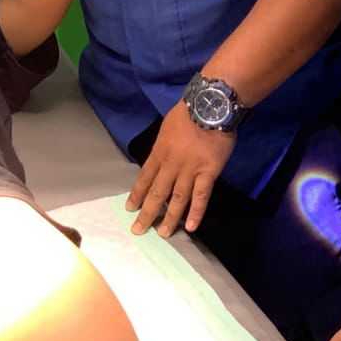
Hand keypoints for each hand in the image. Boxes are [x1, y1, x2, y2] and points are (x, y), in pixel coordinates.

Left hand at [126, 103, 233, 237]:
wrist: (210, 107)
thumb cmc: (188, 112)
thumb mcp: (167, 126)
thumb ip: (165, 144)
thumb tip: (162, 156)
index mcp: (159, 151)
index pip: (145, 177)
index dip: (137, 194)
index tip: (130, 207)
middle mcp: (171, 165)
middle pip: (156, 192)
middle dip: (146, 212)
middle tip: (138, 229)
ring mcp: (190, 170)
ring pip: (177, 199)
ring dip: (169, 218)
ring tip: (163, 233)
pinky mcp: (208, 173)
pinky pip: (201, 197)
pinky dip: (196, 213)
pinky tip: (190, 227)